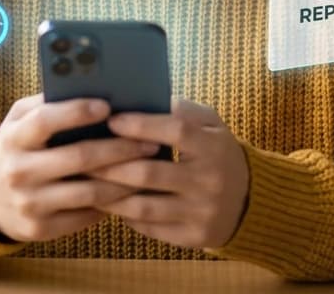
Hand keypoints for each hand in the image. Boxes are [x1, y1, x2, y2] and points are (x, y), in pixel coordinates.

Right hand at [0, 94, 159, 242]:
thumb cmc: (16, 150)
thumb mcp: (18, 123)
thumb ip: (46, 104)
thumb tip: (89, 86)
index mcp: (13, 138)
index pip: (46, 121)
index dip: (78, 112)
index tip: (108, 107)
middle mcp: (18, 171)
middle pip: (79, 157)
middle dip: (120, 148)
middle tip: (149, 142)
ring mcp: (29, 203)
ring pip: (89, 191)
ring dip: (124, 179)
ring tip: (147, 167)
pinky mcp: (40, 230)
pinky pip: (85, 216)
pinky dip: (111, 203)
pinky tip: (129, 191)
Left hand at [86, 97, 249, 248]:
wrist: (251, 201)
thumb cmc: (218, 154)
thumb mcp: (211, 125)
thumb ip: (182, 110)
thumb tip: (141, 96)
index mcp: (213, 146)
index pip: (175, 131)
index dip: (141, 125)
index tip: (111, 120)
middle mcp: (208, 180)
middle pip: (149, 173)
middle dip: (110, 164)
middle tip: (83, 156)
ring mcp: (200, 212)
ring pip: (143, 206)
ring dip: (110, 195)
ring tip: (87, 183)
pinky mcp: (192, 237)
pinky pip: (149, 228)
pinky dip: (126, 216)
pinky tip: (109, 204)